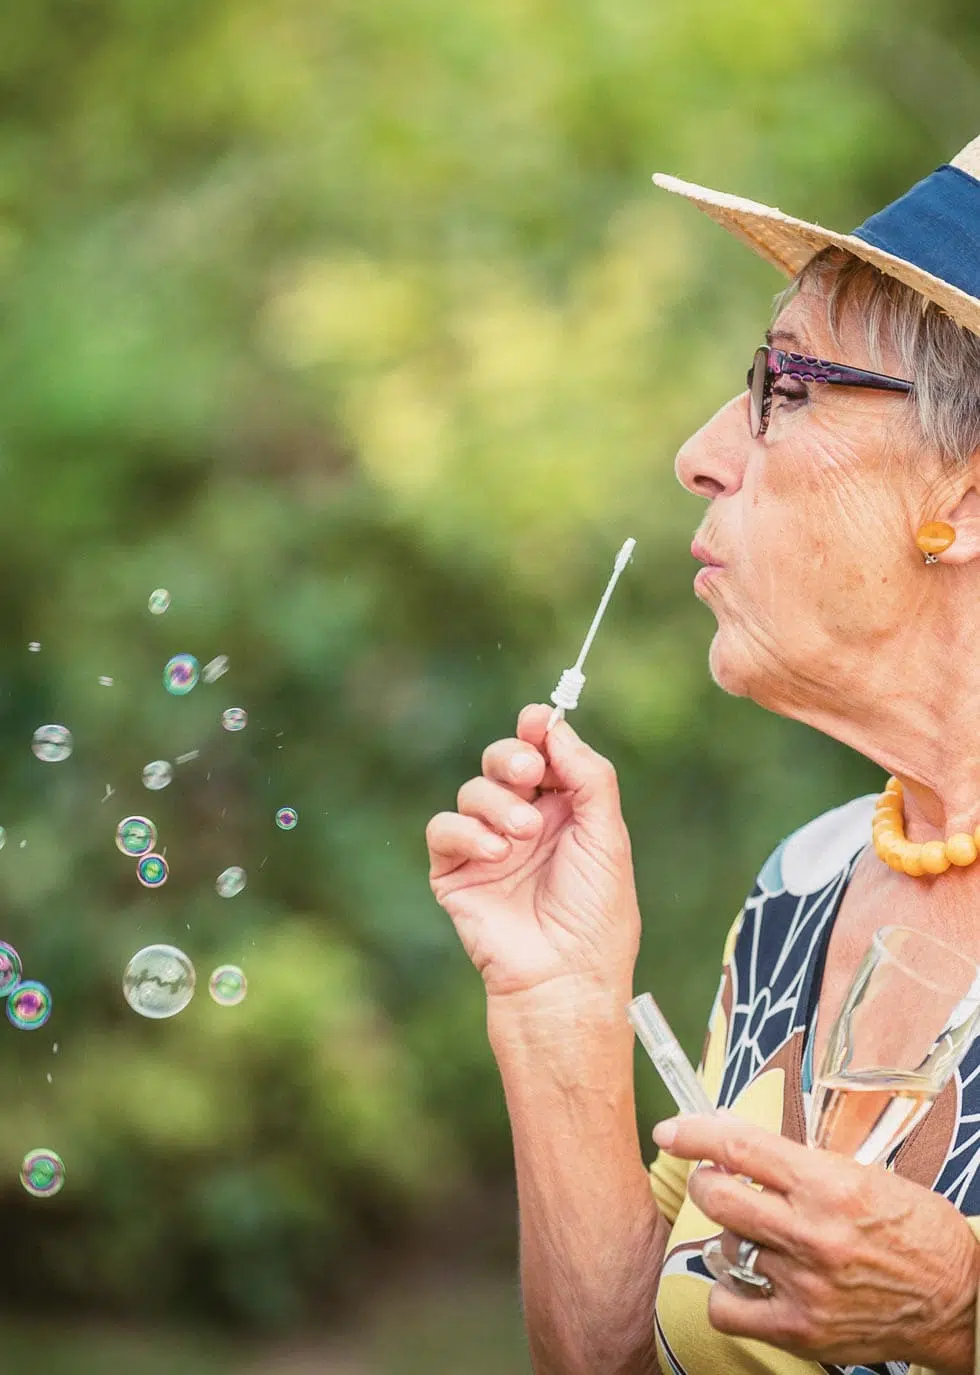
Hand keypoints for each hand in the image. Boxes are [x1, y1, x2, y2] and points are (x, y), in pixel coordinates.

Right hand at [426, 703, 640, 999]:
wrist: (564, 978)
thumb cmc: (596, 915)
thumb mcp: (607, 836)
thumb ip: (588, 775)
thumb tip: (553, 726)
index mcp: (566, 811)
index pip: (543, 754)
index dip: (538, 732)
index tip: (537, 720)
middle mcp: (524, 823)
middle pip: (502, 761)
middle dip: (511, 757)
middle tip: (528, 773)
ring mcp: (487, 847)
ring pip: (472, 790)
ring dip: (497, 804)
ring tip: (523, 836)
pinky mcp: (455, 873)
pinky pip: (444, 828)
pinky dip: (467, 832)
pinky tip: (496, 853)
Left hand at [653, 1113, 979, 1370]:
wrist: (959, 1298)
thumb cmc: (912, 1229)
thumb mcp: (861, 1175)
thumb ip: (798, 1163)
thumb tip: (732, 1143)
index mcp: (830, 1185)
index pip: (741, 1147)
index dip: (694, 1134)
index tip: (671, 1129)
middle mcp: (813, 1234)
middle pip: (717, 1197)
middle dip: (706, 1182)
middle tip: (716, 1181)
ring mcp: (805, 1286)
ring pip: (724, 1247)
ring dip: (732, 1235)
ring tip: (762, 1235)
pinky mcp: (802, 1330)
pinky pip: (727, 1307)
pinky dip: (727, 1291)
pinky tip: (749, 1279)